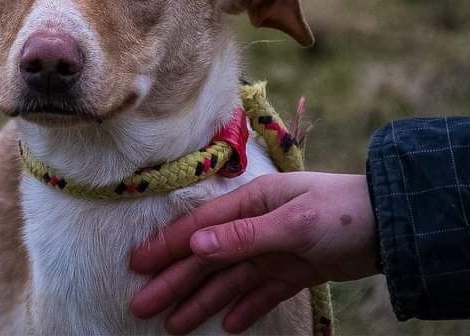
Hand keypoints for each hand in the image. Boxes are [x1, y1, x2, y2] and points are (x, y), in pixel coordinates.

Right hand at [129, 172, 377, 333]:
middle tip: (142, 303)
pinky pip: (259, 293)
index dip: (166, 247)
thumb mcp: (292, 222)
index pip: (198, 228)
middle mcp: (254, 226)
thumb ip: (243, 235)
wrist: (392, 225)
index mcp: (250, 204)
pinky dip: (242, 308)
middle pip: (206, 258)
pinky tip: (224, 324)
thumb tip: (195, 246)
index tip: (137, 264)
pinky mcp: (291, 271)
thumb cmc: (340, 212)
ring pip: (228, 279)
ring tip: (171, 323)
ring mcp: (272, 250)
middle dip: (173, 280)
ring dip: (200, 300)